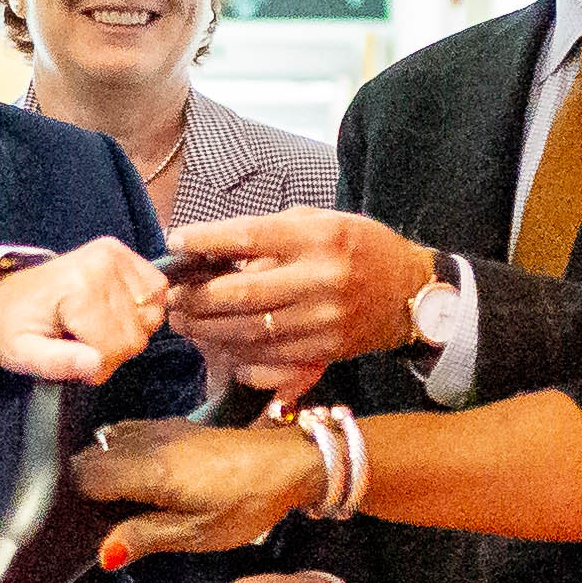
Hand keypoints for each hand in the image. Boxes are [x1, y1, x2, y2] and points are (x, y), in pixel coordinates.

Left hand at [0, 237, 168, 381]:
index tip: (74, 360)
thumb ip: (59, 363)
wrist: (6, 294)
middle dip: (112, 351)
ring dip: (128, 331)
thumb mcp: (24, 354)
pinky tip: (115, 312)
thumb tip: (96, 365)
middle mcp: (102, 264)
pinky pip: (158, 291)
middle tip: (83, 344)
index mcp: (78, 288)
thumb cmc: (16, 327)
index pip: (114, 347)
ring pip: (151, 317)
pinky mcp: (122, 252)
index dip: (97, 366)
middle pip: (135, 335)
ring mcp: (115, 254)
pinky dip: (142, 309)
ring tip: (96, 327)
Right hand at [76, 415, 324, 557]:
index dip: (76, 499)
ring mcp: (160, 428)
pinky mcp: (174, 424)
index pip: (85, 475)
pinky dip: (120, 452)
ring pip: (107, 439)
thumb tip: (103, 553)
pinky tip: (137, 477)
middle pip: (90, 454)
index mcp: (150, 470)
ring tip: (117, 498)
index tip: (84, 521)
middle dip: (85, 483)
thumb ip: (146, 537)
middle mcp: (147, 441)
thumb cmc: (246, 504)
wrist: (288, 463)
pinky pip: (128, 432)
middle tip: (100, 514)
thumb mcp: (198, 534)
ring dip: (102, 465)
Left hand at [164, 208, 441, 375]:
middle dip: (197, 296)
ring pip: (249, 330)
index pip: (250, 237)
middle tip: (171, 296)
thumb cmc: (358, 249)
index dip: (206, 240)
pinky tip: (222, 349)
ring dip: (208, 329)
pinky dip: (240, 356)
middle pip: (241, 292)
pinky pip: (271, 359)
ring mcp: (323, 319)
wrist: (410, 293)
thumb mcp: (322, 223)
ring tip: (183, 322)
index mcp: (318, 237)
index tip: (176, 241)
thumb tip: (216, 251)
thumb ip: (273, 235)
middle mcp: (320, 279)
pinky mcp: (325, 350)